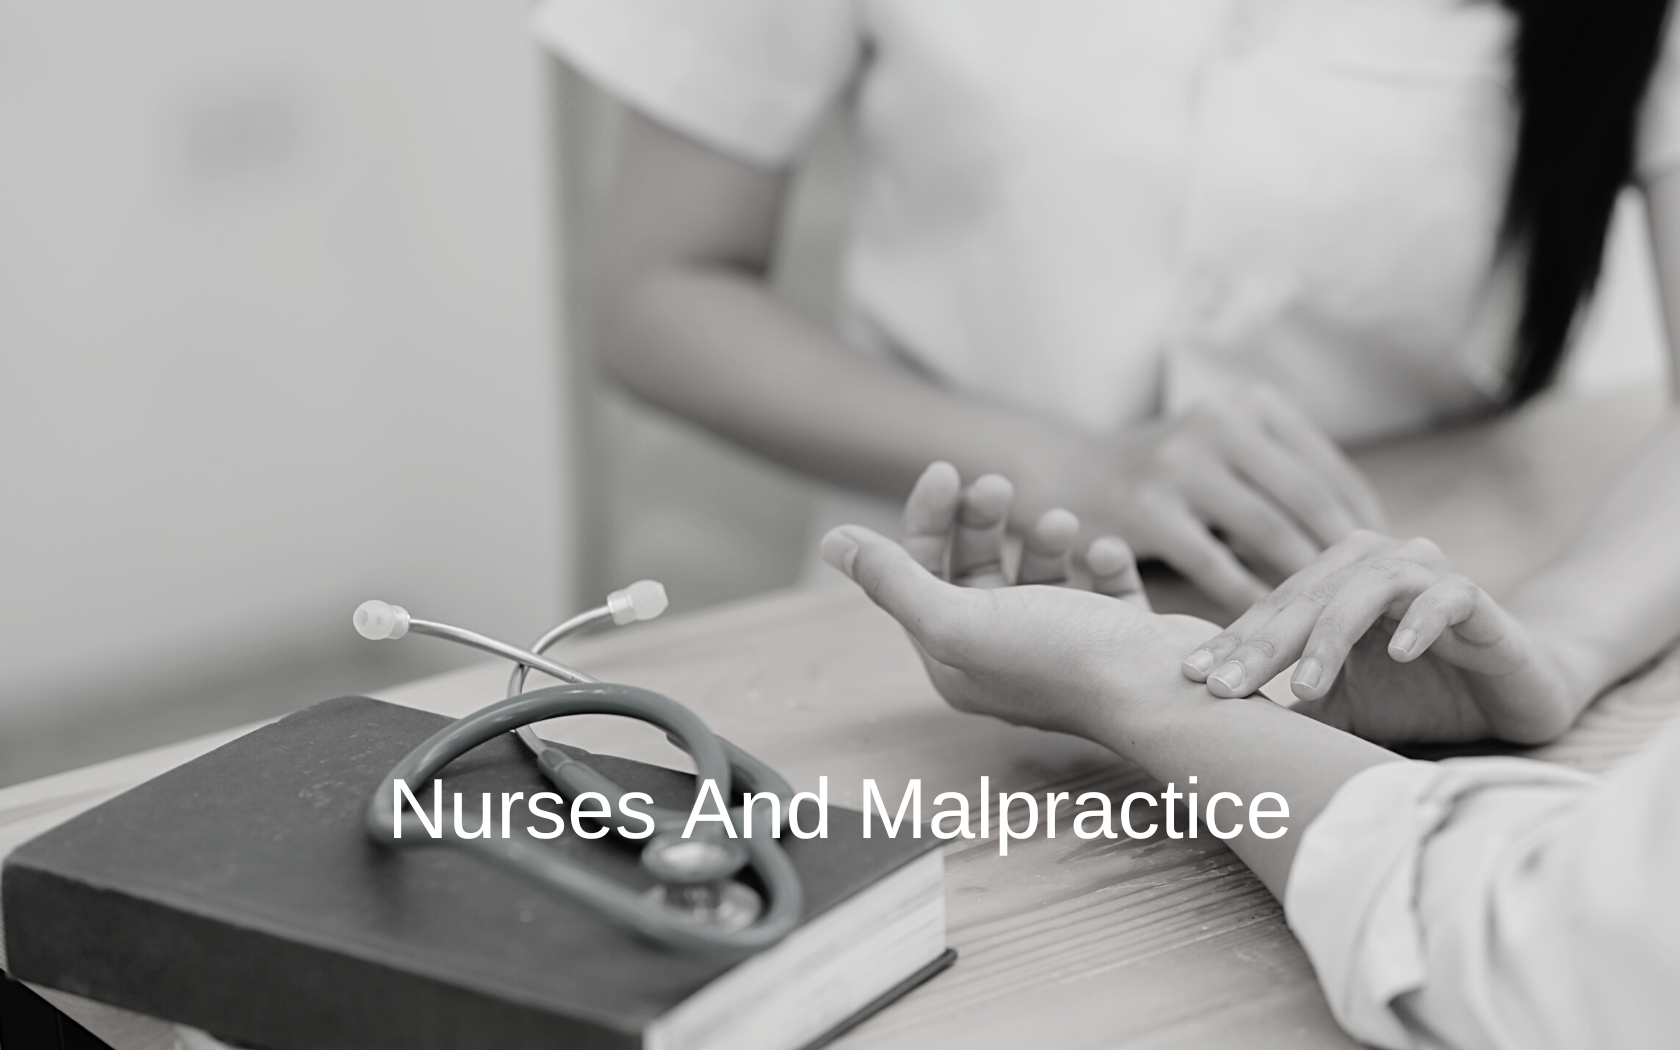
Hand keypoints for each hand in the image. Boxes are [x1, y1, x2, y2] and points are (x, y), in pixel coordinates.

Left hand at [822, 462, 1215, 738]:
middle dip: (984, 521)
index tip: (945, 470)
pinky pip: (1102, 587)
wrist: (1170, 692)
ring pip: (1042, 576)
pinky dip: (1103, 561)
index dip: (927, 520)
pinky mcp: (1119, 640)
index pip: (922, 578)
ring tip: (1063, 523)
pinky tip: (1109, 551)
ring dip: (1046, 539)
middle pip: (977, 571)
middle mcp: (1006, 660)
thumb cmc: (1063, 658)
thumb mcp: (958, 616)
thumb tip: (832, 543)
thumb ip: (893, 580)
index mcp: (958, 662)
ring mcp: (1066, 651)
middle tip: (997, 481)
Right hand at [1020, 385, 1386, 611]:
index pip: (1329, 470)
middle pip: (1308, 499)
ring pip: (1268, 531)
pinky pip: (1215, 564)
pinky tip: (1271, 629)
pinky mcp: (1146, 507)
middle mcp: (1219, 422)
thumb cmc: (1168, 476)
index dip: (1366, 525)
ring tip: (1335, 622)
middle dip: (1347, 557)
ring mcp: (1180, 462)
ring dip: (1307, 583)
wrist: (1066, 473)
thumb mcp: (1228, 451)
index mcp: (1251, 405)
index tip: (1389, 571)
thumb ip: (1286, 479)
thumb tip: (1373, 537)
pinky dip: (1249, 599)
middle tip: (1375, 606)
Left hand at [1180, 531, 1585, 744]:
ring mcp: (1427, 574)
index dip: (1232, 643)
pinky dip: (1419, 622)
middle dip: (1262, 646)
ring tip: (1304, 687)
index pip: (1273, 611)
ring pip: (1366, 591)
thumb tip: (1216, 744)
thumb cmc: (1418, 694)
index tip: (1191, 679)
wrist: (1513, 692)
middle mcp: (1374, 564)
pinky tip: (1394, 654)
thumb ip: (1292, 713)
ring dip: (1330, 637)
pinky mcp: (1477, 597)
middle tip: (1226, 688)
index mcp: (1334, 580)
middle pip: (1307, 599)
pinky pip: (1445, 597)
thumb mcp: (1344, 709)